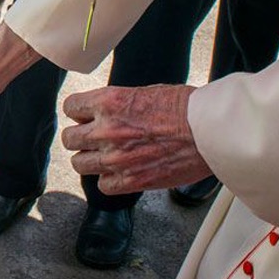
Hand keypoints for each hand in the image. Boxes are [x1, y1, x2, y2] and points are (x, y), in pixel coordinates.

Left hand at [62, 85, 212, 193]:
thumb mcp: (142, 92)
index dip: (78, 113)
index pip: (70, 108)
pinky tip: (120, 173)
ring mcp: (116, 158)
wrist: (208, 130)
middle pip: (69, 139)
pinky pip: (102, 186)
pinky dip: (109, 181)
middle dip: (79, 138)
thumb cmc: (184, 108)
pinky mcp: (131, 180)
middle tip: (91, 139)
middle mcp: (106, 130)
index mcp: (108, 102)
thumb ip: (116, 105)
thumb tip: (103, 113)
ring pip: (79, 164)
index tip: (84, 117)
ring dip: (90, 160)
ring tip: (103, 157)